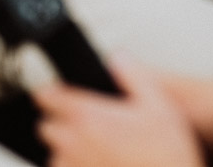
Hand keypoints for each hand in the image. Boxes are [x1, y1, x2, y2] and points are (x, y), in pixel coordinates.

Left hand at [33, 55, 204, 166]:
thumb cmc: (166, 157)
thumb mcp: (159, 106)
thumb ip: (134, 76)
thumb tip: (118, 56)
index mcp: (87, 116)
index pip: (46, 96)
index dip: (50, 92)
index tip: (54, 94)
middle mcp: (72, 142)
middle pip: (46, 126)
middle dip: (60, 124)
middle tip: (83, 126)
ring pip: (54, 155)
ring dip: (67, 152)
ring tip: (94, 152)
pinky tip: (98, 166)